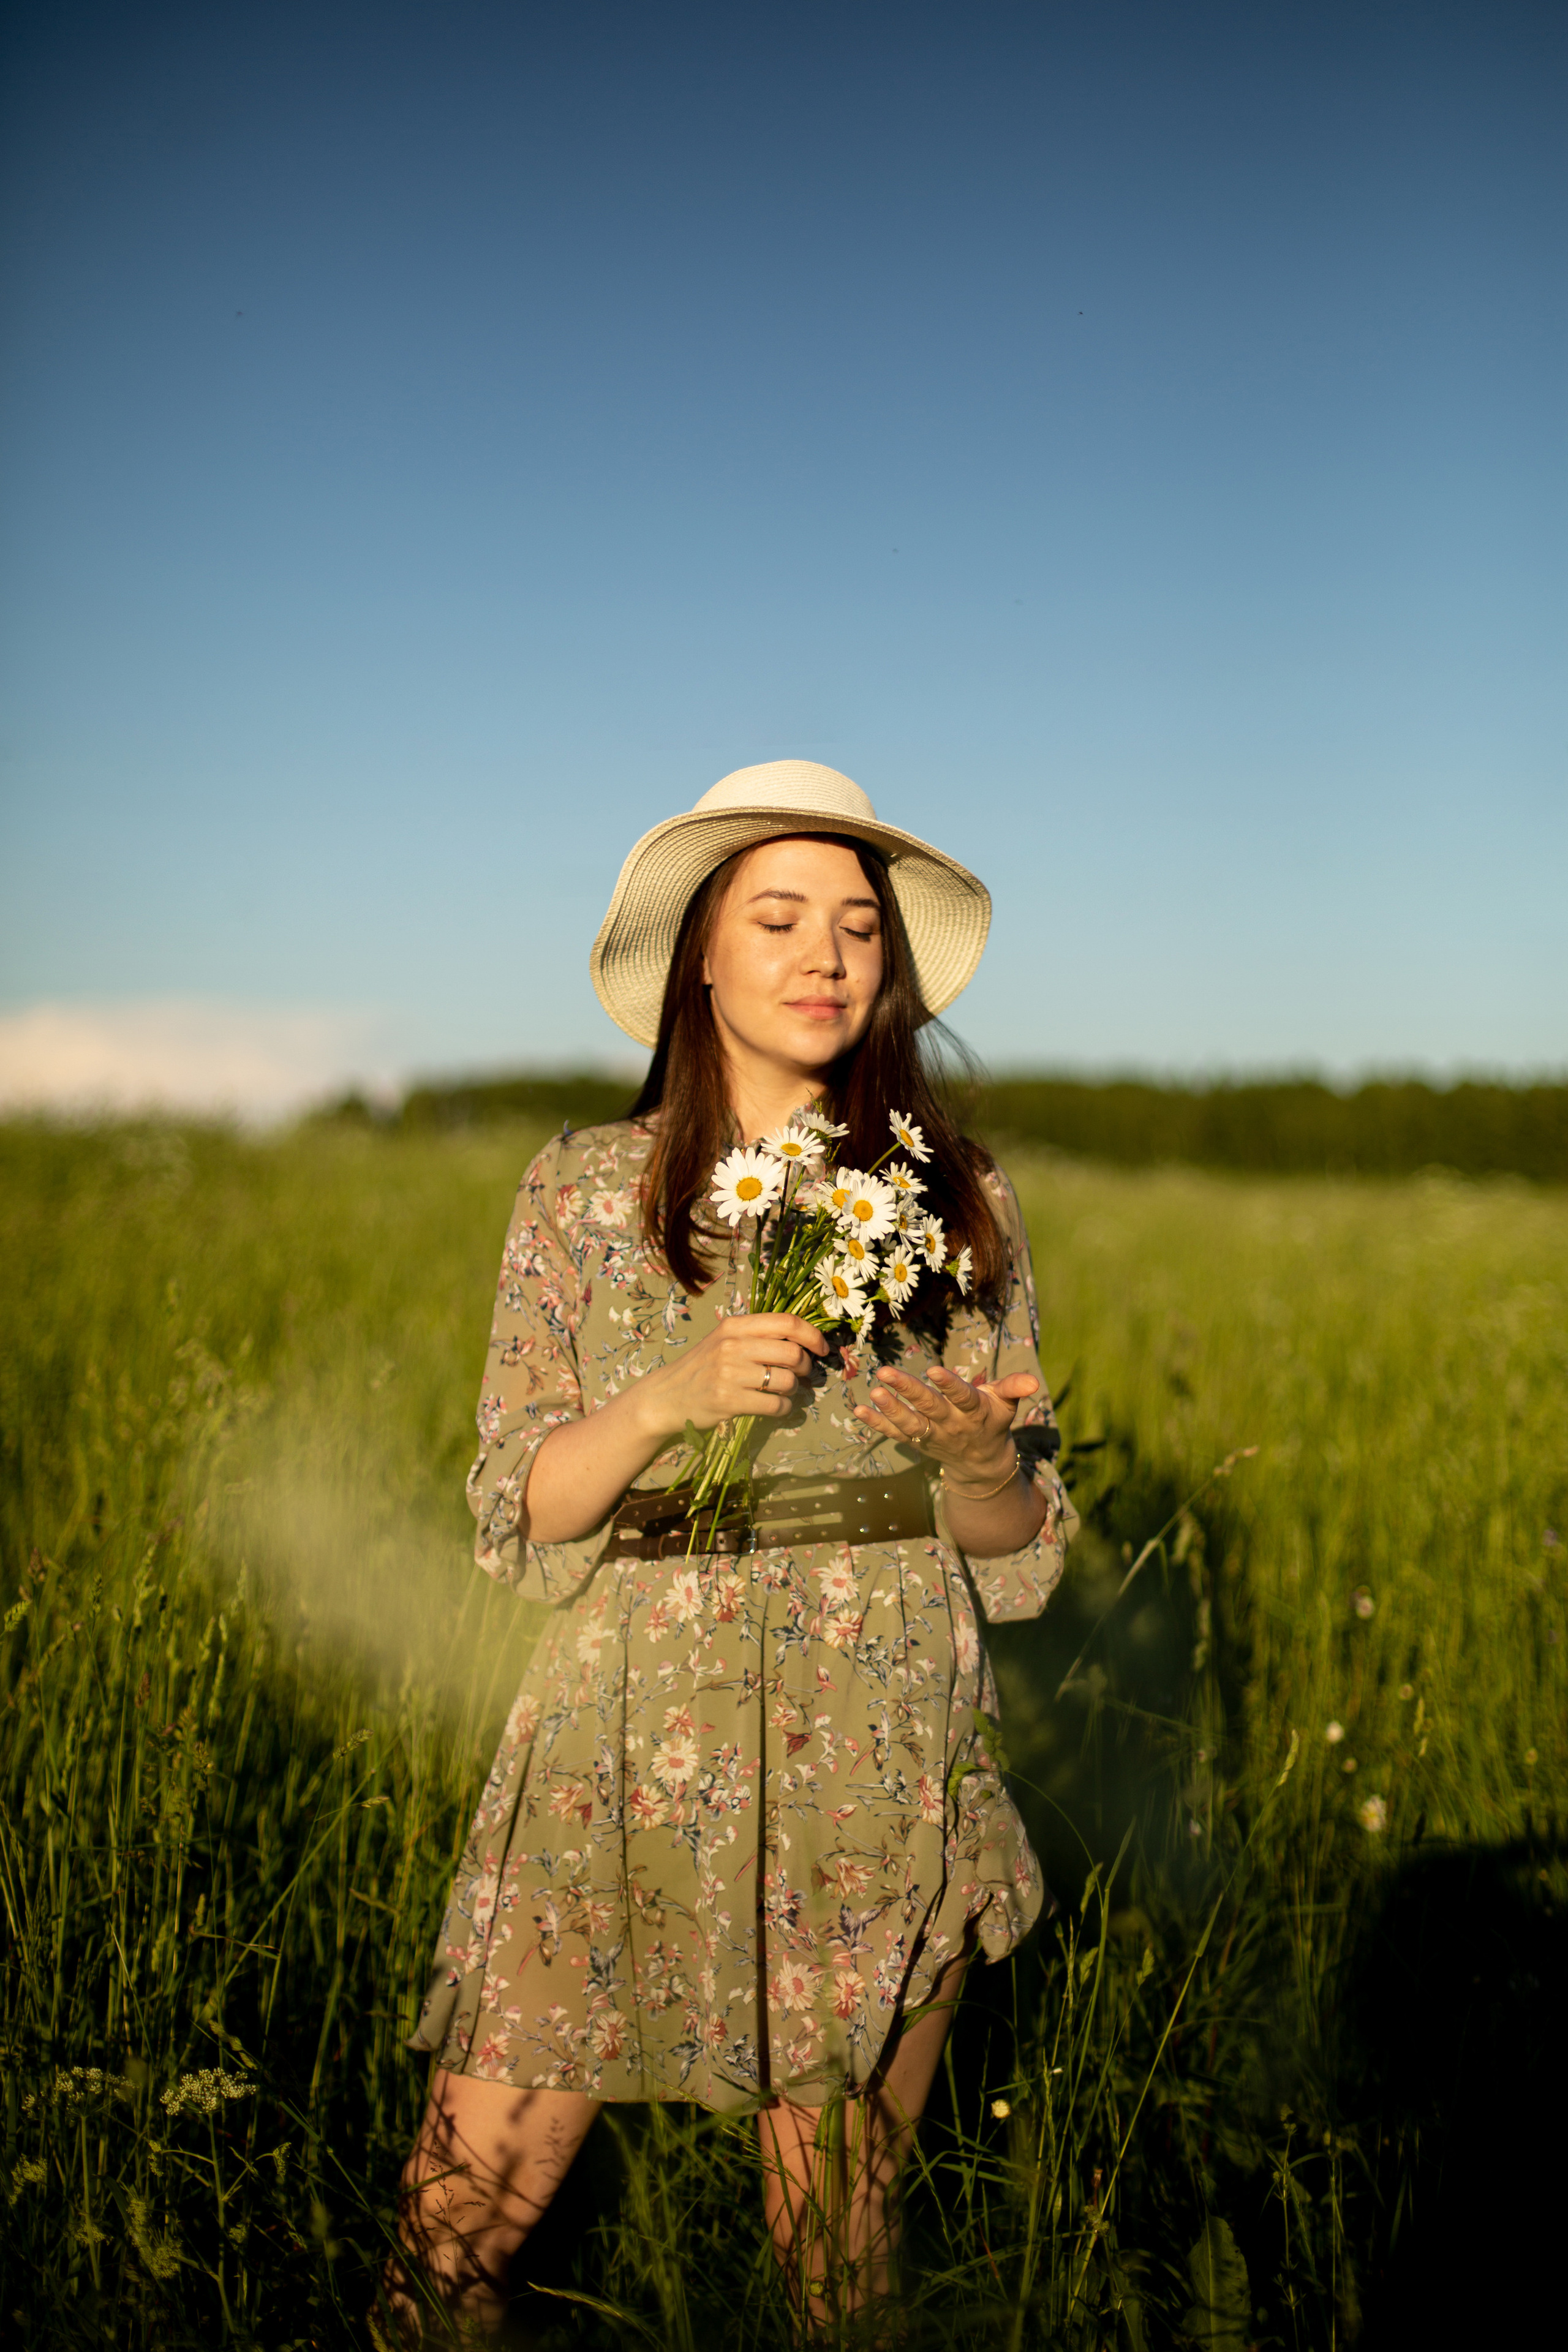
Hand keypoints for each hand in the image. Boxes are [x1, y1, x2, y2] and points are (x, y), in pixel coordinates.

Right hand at [634, 1312, 828, 1445]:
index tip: (822, 1349)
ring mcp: (729, 1373)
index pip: (787, 1323)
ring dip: (793, 1390)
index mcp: (735, 1325)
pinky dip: (784, 1409)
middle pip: (792, 1353)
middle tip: (800, 1375)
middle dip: (805, 1367)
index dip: (813, 1335)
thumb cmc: (703, 1367)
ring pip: (786, 1381)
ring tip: (782, 1391)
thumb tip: (804, 1343)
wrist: (667, 1397)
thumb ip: (759, 1336)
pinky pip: (775, 1405)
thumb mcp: (725, 1341)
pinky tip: (776, 1407)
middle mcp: (733, 1345)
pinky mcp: (729, 1400)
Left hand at [853, 1362, 1039, 1487]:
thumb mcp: (1006, 1404)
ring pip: (909, 1423)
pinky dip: (876, 1424)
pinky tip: (857, 1410)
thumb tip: (1034, 1381)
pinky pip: (894, 1434)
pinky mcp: (916, 1442)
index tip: (934, 1369)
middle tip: (885, 1373)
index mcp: (974, 1412)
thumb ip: (1014, 1388)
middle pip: (929, 1408)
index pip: (962, 1397)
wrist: (981, 1464)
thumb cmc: (992, 1420)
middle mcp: (951, 1425)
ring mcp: (931, 1436)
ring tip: (872, 1392)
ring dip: (889, 1409)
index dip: (949, 1385)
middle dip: (908, 1390)